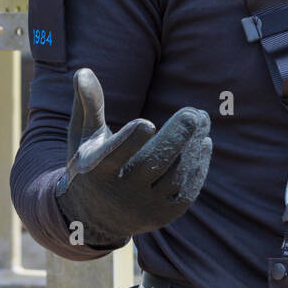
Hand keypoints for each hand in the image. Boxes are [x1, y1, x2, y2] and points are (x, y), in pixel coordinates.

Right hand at [55, 68, 211, 249]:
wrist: (91, 216)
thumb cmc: (89, 164)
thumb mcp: (83, 136)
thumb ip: (88, 104)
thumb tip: (84, 70)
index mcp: (96, 171)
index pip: (114, 156)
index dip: (130, 141)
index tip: (147, 123)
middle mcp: (119, 194)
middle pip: (153, 163)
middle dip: (176, 137)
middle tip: (194, 113)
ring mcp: (142, 208)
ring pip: (173, 175)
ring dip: (192, 147)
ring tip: (202, 120)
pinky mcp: (162, 217)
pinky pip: (185, 192)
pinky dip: (197, 168)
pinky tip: (204, 143)